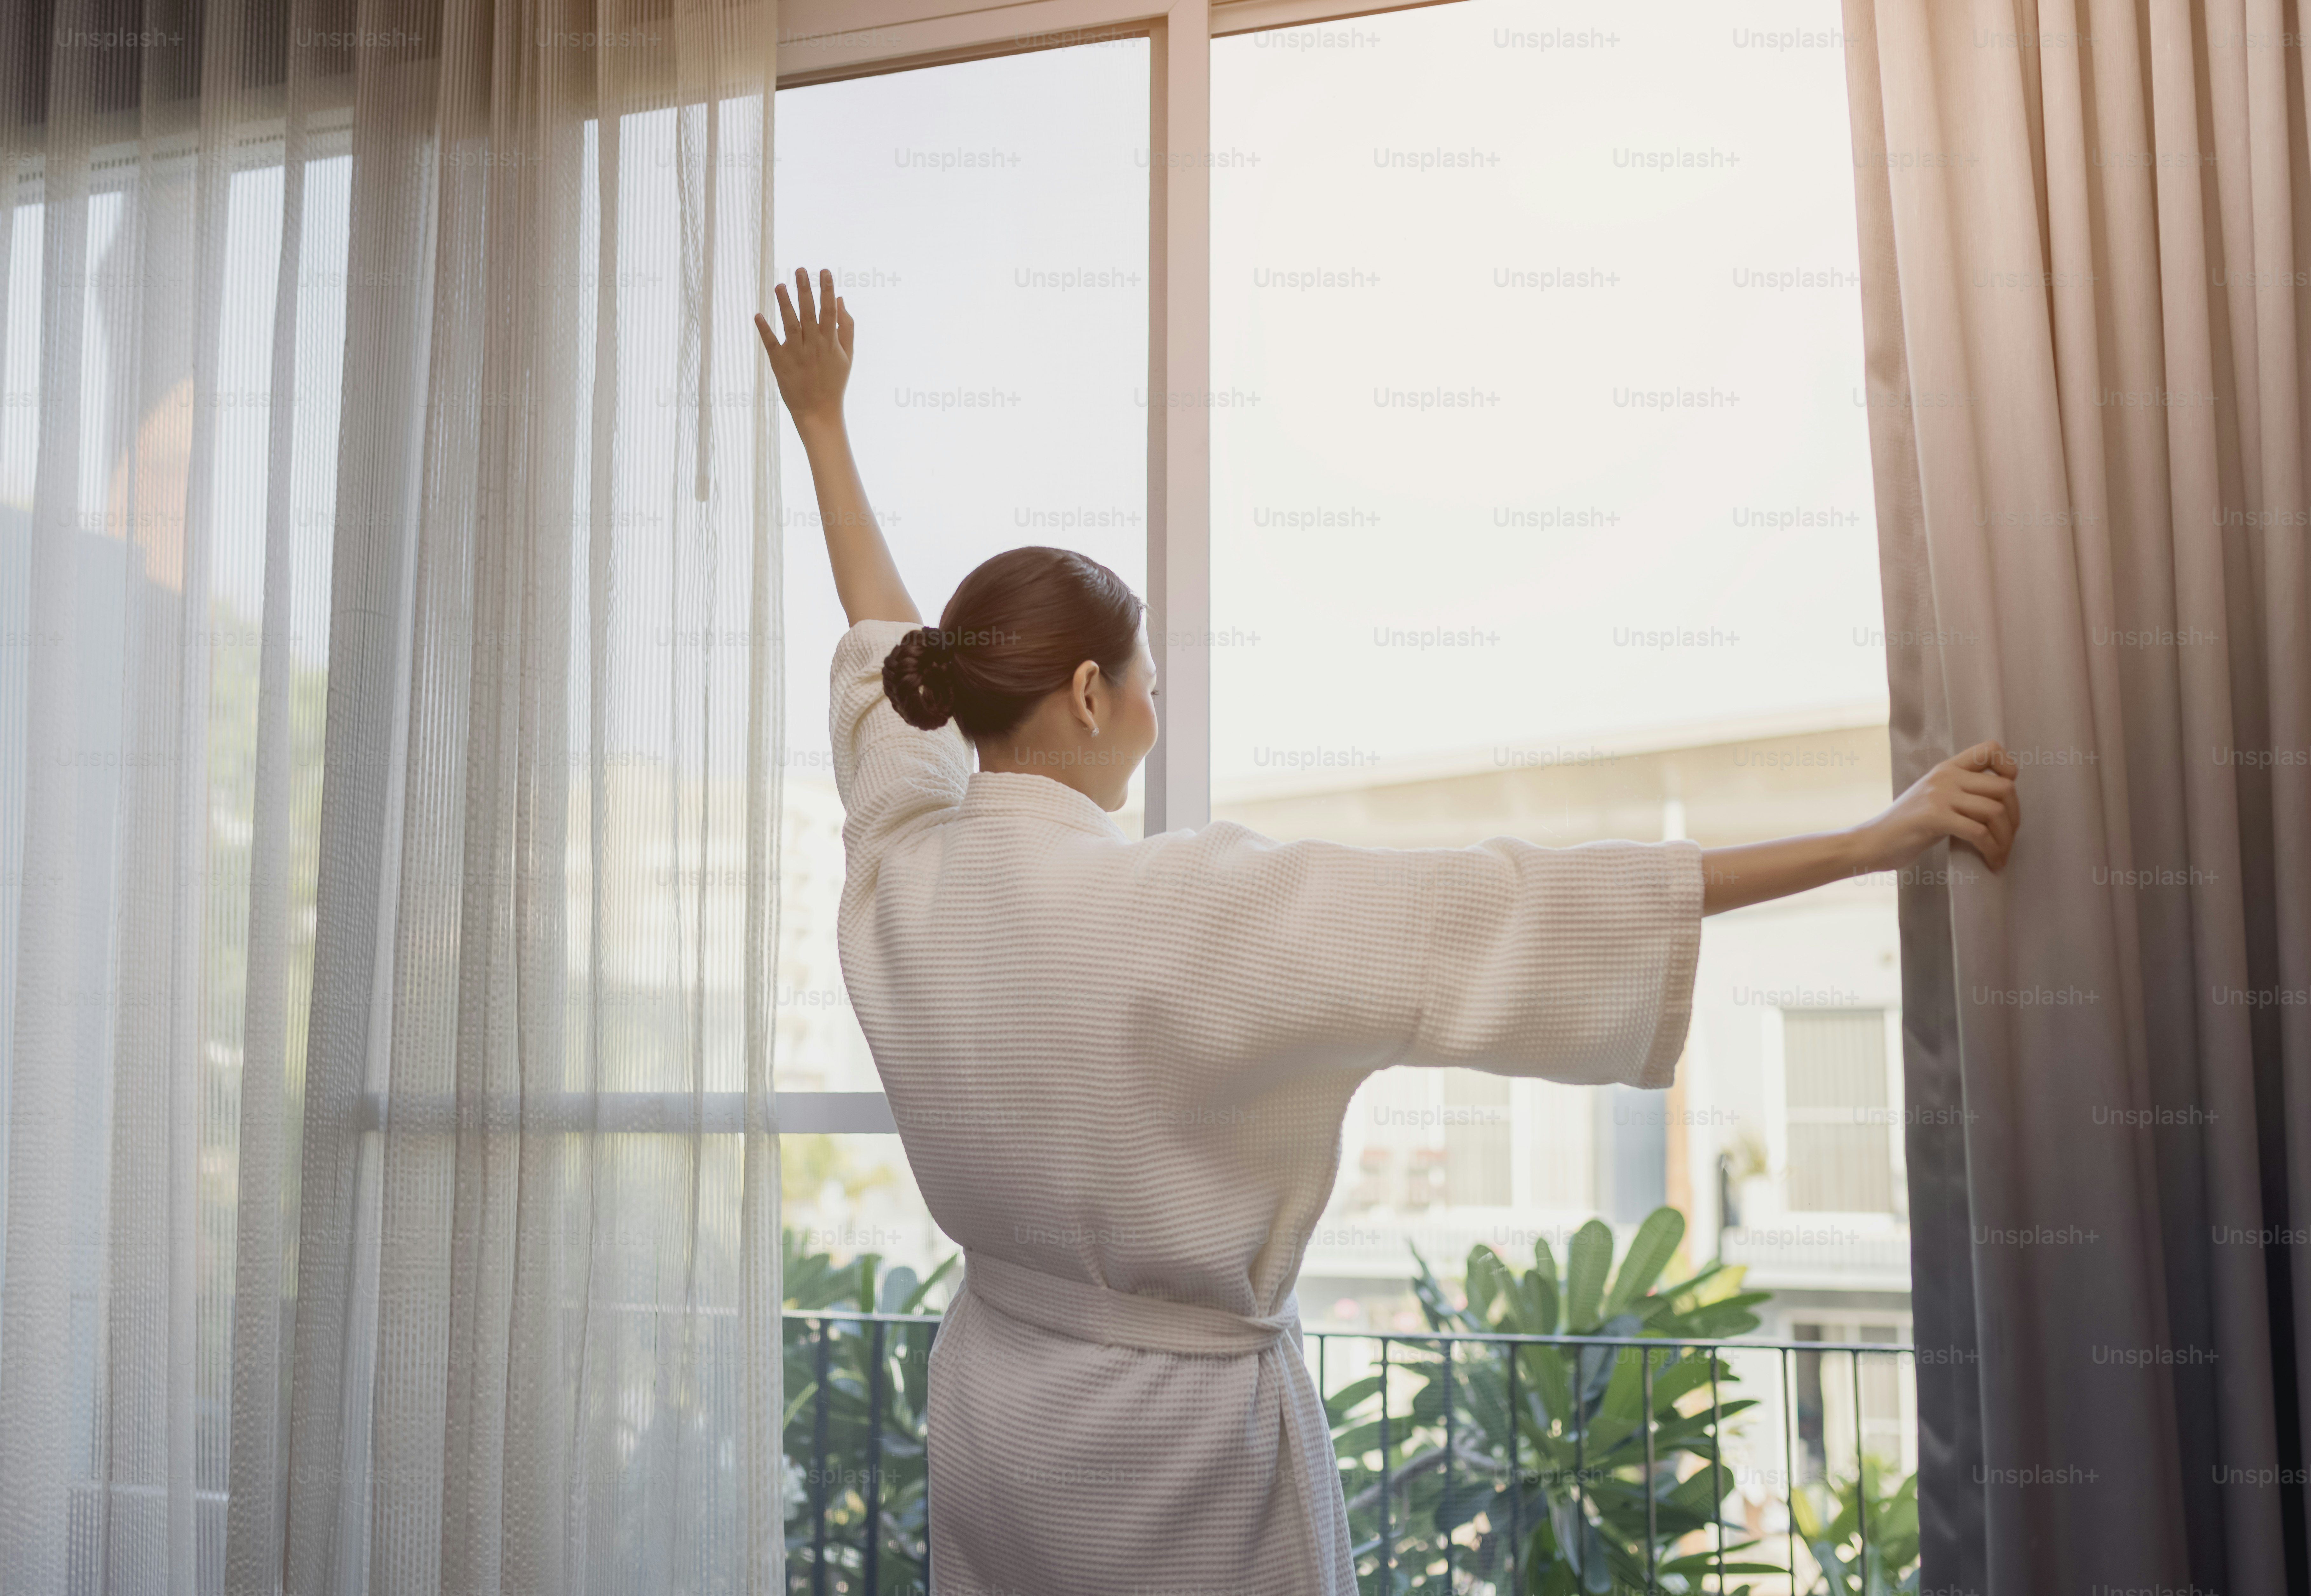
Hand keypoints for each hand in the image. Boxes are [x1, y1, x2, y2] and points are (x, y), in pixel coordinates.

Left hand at [756, 267, 853, 435]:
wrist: (819, 412)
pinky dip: (764, 330)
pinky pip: (771, 344)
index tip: (823, 272)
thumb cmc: (834, 382)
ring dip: (784, 305)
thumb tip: (840, 299)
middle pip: (809, 313)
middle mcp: (814, 346)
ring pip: (790, 325)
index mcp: (830, 343)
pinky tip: (758, 315)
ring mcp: (796, 355)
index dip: (827, 290)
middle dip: (805, 290)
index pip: (829, 311)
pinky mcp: (780, 364)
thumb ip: (846, 327)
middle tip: (800, 270)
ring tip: (779, 285)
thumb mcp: (847, 355)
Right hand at [1861, 740, 2021, 874]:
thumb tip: (1999, 803)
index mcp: (1946, 768)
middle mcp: (1945, 776)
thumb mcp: (1933, 797)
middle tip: (2008, 839)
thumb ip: (1960, 791)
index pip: (1990, 749)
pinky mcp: (1934, 818)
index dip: (2008, 769)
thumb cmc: (1906, 826)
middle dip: (2014, 817)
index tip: (2005, 796)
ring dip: (2005, 839)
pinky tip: (1991, 861)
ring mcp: (1939, 795)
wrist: (1872, 842)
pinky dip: (1991, 850)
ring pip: (1995, 811)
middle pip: (2003, 788)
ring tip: (2000, 855)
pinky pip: (1979, 832)